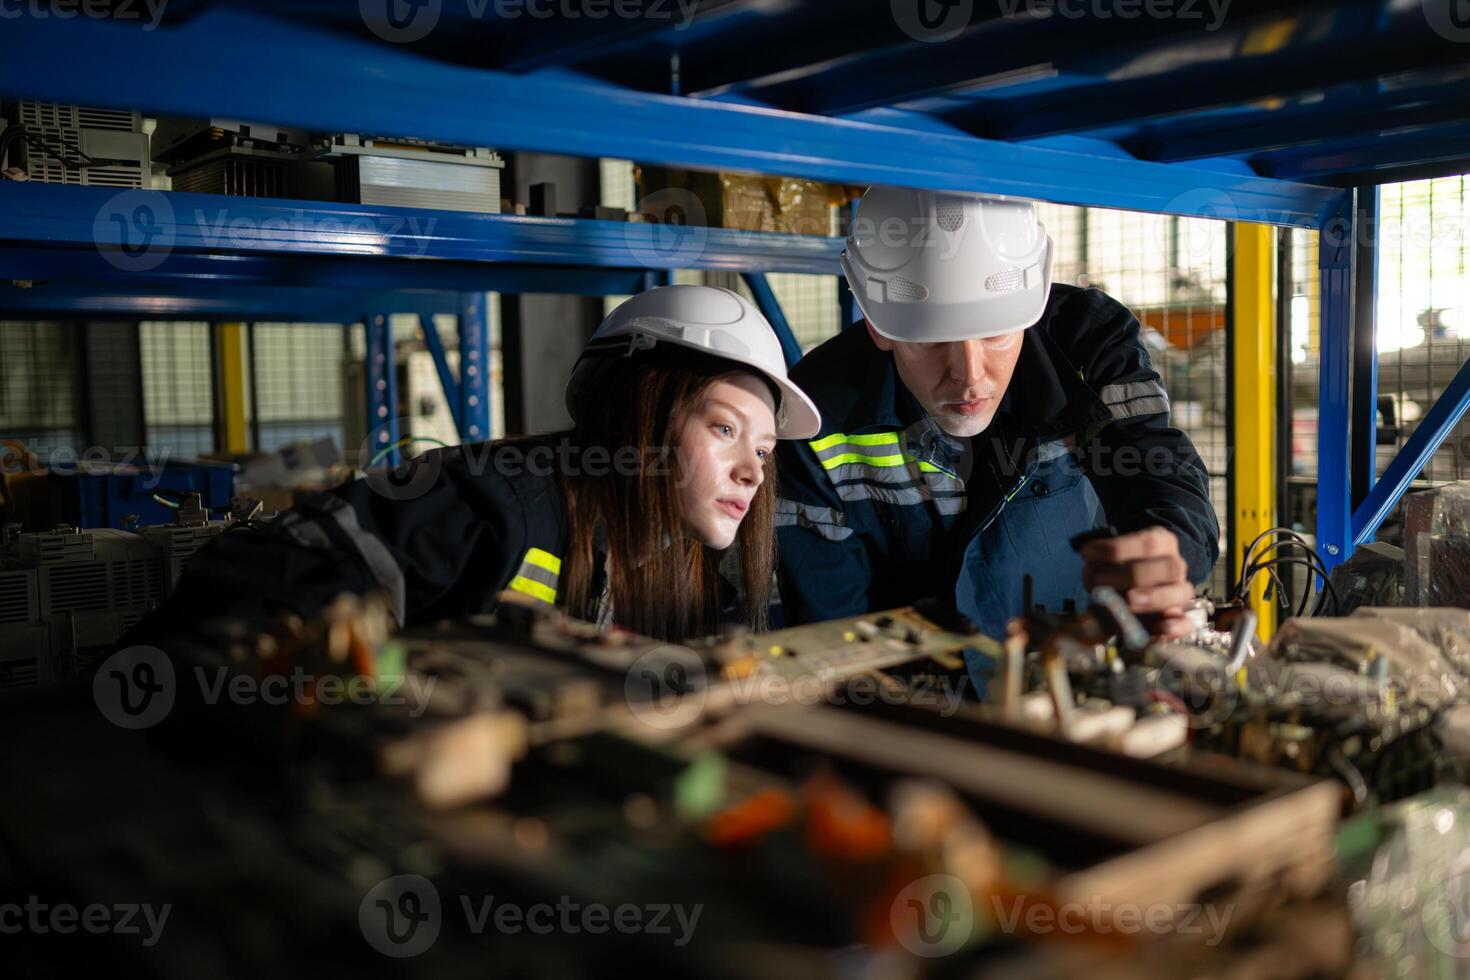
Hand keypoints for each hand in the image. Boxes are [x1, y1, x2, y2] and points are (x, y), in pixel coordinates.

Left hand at [1079, 526, 1194, 639]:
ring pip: (1181, 592)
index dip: (1116, 548)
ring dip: (1152, 598)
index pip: (1147, 542)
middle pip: (1170, 567)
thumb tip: (1092, 577)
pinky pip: (1186, 623)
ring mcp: (1179, 592)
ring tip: (1128, 600)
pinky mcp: (1177, 618)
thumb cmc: (1113, 570)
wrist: (1122, 589)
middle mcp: (1175, 565)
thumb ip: (1099, 567)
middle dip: (1135, 575)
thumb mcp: (1104, 562)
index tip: (1086, 553)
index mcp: (1161, 542)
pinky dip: (1176, 626)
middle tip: (1103, 581)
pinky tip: (1160, 627)